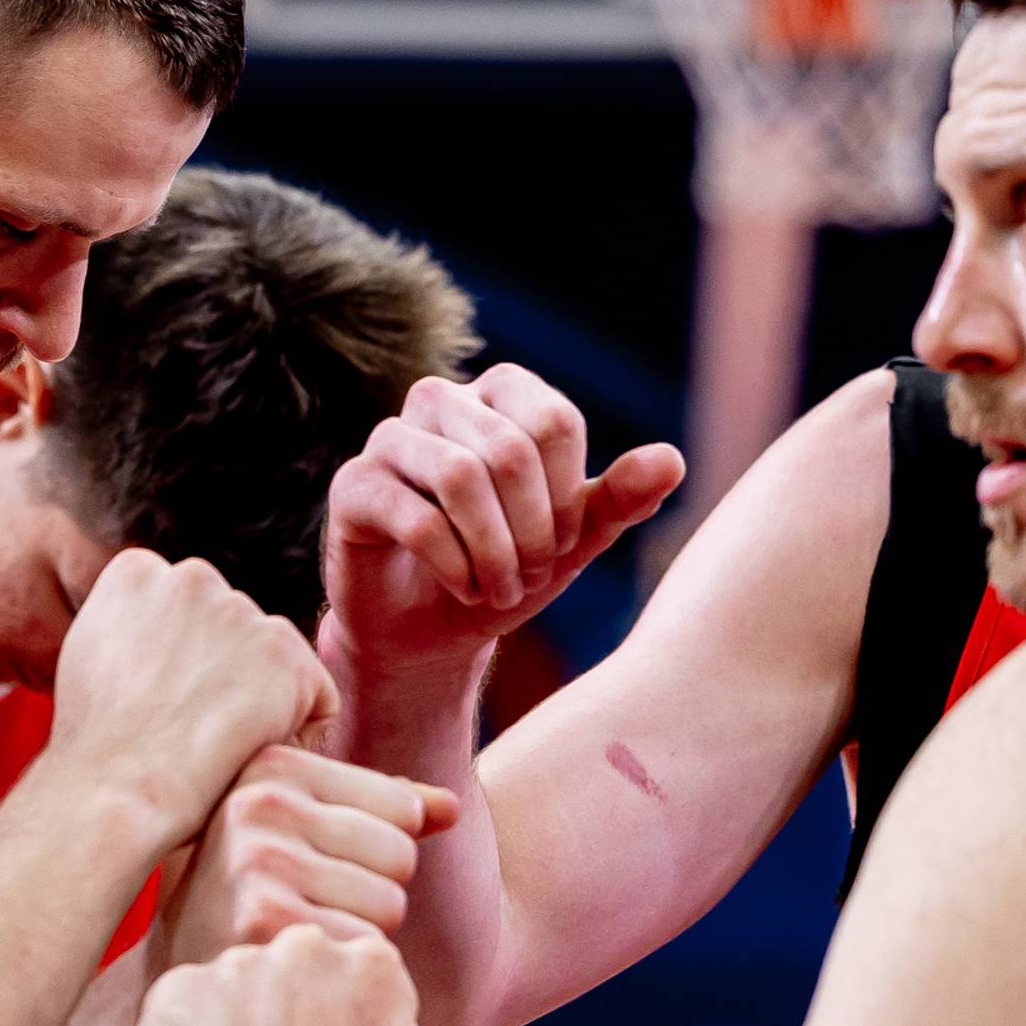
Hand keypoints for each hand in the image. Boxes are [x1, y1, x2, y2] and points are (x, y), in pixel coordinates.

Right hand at [36, 551, 338, 854]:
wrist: (119, 789)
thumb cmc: (99, 749)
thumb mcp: (92, 661)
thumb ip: (132, 627)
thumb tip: (161, 631)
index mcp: (136, 572)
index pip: (186, 611)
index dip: (181, 669)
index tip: (162, 707)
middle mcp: (191, 576)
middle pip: (233, 632)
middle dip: (226, 677)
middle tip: (193, 733)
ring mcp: (239, 609)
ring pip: (274, 665)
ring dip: (260, 704)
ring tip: (218, 750)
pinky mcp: (284, 650)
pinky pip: (316, 699)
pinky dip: (298, 734)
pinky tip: (252, 758)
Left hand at [138, 925, 432, 1025]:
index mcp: (370, 963)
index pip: (349, 969)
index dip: (335, 1013)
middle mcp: (303, 947)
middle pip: (289, 967)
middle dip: (283, 1007)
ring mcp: (235, 964)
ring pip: (232, 984)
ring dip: (231, 1021)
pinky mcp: (176, 990)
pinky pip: (179, 1006)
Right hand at [157, 747, 458, 968]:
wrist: (179, 979)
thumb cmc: (252, 901)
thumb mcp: (303, 834)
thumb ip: (381, 811)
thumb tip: (451, 808)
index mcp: (271, 764)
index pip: (404, 808)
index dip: (378, 852)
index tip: (319, 868)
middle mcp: (259, 802)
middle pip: (401, 853)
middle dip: (371, 892)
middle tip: (309, 910)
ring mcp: (258, 858)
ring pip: (390, 902)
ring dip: (360, 932)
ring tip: (301, 935)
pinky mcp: (264, 918)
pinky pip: (366, 944)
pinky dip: (345, 968)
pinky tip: (298, 967)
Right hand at [322, 367, 683, 671]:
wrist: (428, 630)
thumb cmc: (503, 570)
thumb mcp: (570, 542)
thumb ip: (617, 500)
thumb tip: (672, 460)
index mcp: (501, 395)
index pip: (553, 421)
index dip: (568, 496)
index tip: (564, 544)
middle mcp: (440, 401)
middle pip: (509, 450)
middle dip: (532, 531)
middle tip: (531, 578)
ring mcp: (390, 439)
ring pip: (459, 476)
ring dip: (494, 551)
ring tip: (500, 590)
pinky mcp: (353, 487)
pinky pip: (414, 516)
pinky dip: (454, 566)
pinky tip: (464, 590)